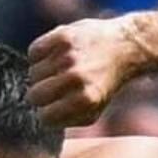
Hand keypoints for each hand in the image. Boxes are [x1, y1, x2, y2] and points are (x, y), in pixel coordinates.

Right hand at [27, 16, 148, 125]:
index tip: (50, 107)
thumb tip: (44, 120)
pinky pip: (34, 52)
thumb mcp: (94, 109)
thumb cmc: (103, 82)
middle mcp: (77, 78)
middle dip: (39, 95)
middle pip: (34, 95)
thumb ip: (69, 119)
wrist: (124, 46)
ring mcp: (69, 56)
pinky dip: (38, 55)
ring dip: (40, 74)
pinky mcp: (63, 36)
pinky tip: (52, 56)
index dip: (45, 113)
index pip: (45, 117)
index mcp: (85, 100)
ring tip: (55, 70)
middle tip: (50, 89)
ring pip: (32, 73)